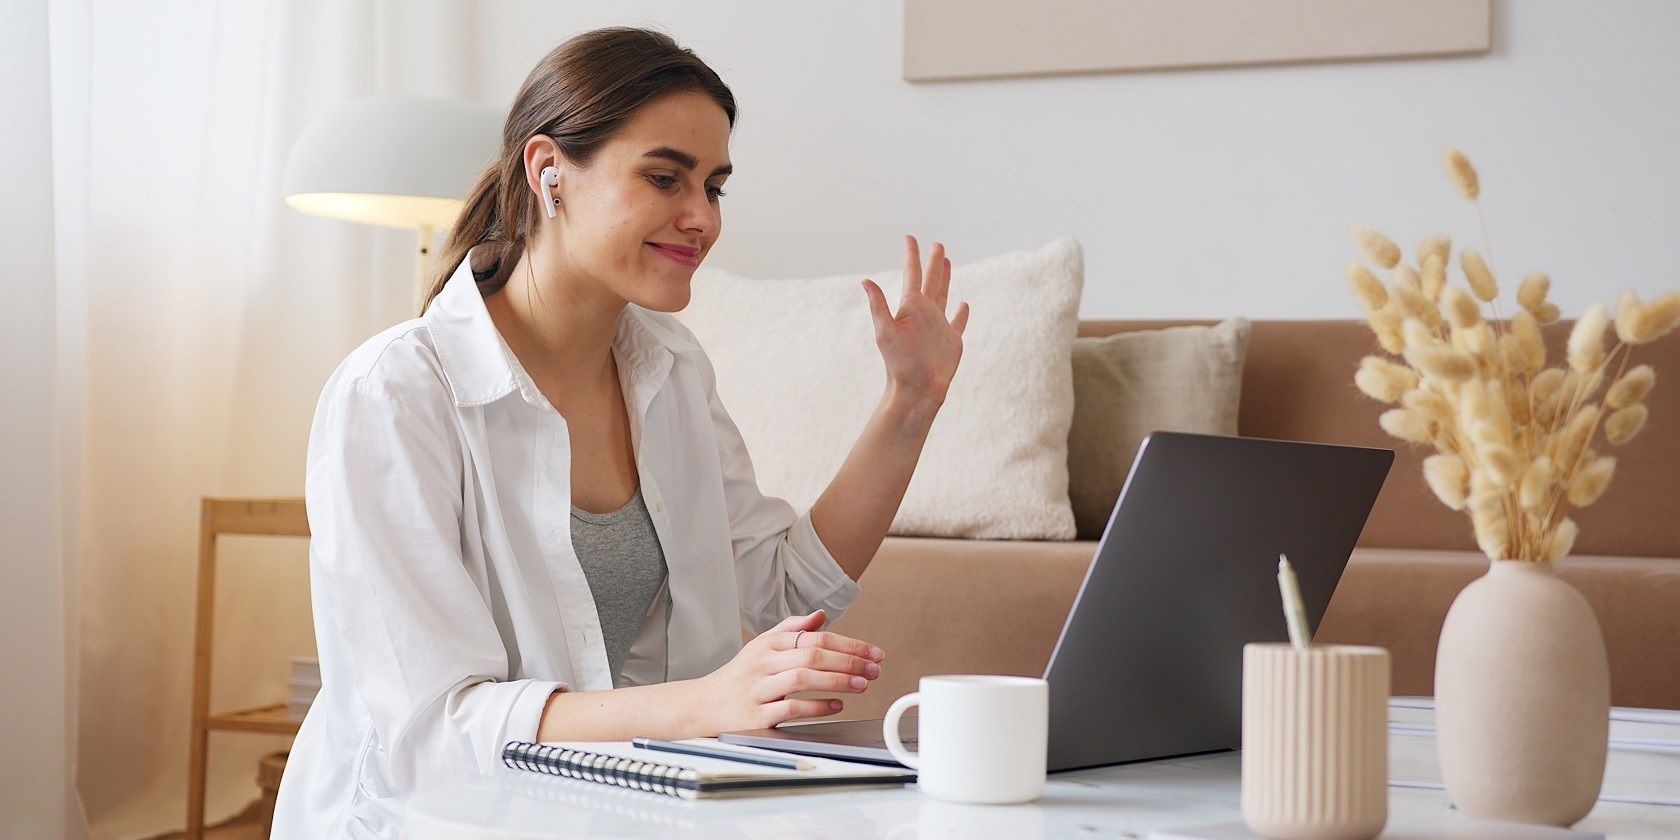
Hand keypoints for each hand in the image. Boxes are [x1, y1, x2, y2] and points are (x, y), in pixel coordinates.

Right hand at [688, 609, 885, 732]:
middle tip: (874, 669)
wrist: (702, 705)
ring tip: (862, 685)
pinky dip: (817, 707)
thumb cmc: (738, 676)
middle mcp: (762, 662)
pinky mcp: (755, 715)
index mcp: (768, 643)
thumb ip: (791, 630)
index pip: (815, 637)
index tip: (873, 652)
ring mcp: (758, 688)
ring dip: (837, 681)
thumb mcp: (761, 646)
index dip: (849, 644)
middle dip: (849, 661)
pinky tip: (836, 706)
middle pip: (811, 654)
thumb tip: (821, 615)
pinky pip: (790, 708)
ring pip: (802, 678)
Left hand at [861, 235, 970, 407]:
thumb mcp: (886, 332)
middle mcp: (924, 313)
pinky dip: (961, 313)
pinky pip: (958, 322)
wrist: (916, 389)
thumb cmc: (899, 363)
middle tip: (936, 244)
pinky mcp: (951, 340)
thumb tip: (865, 281)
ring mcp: (938, 326)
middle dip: (933, 262)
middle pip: (930, 280)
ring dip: (945, 278)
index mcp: (910, 307)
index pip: (912, 275)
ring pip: (944, 295)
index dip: (911, 256)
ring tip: (947, 262)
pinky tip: (964, 304)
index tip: (909, 238)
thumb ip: (878, 306)